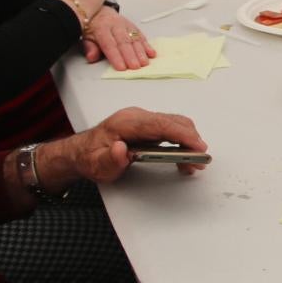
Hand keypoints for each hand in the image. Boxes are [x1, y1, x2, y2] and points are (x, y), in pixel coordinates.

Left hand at [40, 107, 209, 183]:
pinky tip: (183, 157)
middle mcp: (137, 117)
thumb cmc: (90, 157)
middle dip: (191, 141)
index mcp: (126, 122)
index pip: (161, 124)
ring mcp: (143, 120)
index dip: (183, 135)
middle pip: (173, 122)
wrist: (81, 153)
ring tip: (193, 163)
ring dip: (188, 142)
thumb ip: (109, 159)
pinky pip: (170, 130)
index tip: (198, 146)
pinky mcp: (147, 127)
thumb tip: (120, 149)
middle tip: (199, 161)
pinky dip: (181, 142)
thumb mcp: (96, 165)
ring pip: (174, 125)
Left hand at [82, 8, 155, 69]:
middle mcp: (116, 25)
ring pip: (135, 39)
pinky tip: (151, 53)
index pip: (109, 43)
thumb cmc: (93, 26)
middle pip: (124, 42)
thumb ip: (90, 47)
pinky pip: (141, 36)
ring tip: (144, 63)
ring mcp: (126, 25)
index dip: (115, 56)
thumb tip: (91, 57)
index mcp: (102, 28)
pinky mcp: (134, 27)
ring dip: (141, 52)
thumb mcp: (86, 35)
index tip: (121, 67)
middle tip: (135, 67)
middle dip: (130, 55)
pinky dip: (147, 45)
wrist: (100, 11)